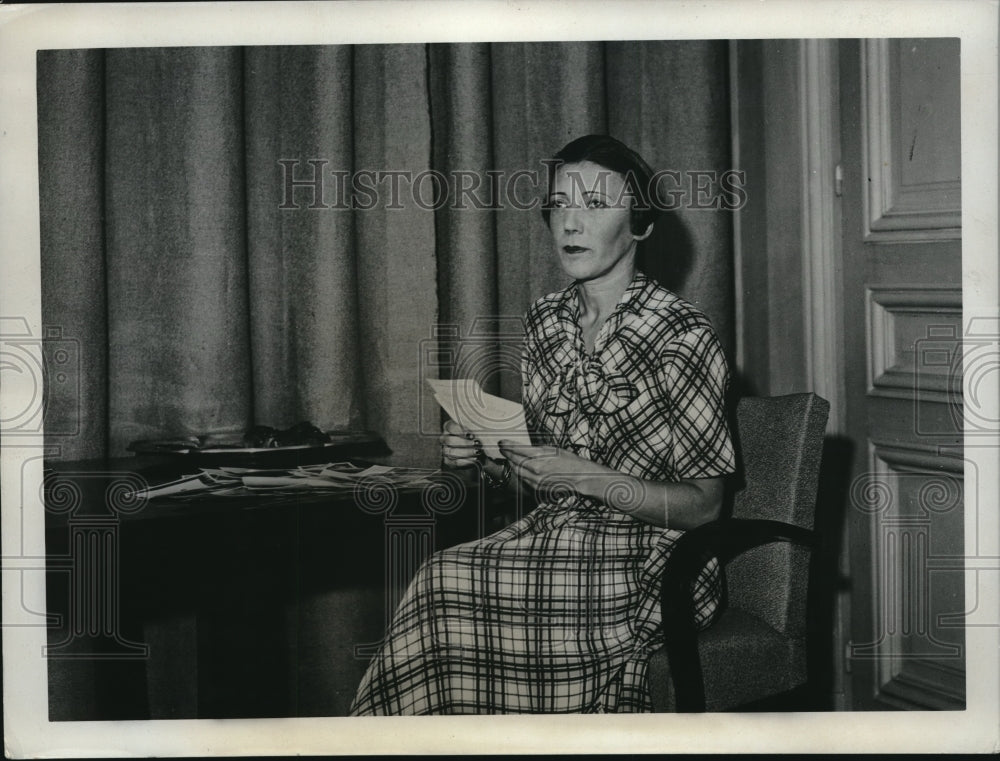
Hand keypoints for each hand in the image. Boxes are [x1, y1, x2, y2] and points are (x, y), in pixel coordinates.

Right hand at [439, 419, 481, 467]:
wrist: (478, 451)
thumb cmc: (476, 437)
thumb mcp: (475, 430)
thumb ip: (474, 428)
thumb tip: (479, 427)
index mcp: (449, 427)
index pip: (450, 427)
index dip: (459, 431)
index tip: (470, 435)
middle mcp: (444, 438)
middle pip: (450, 440)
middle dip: (464, 443)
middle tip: (476, 444)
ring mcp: (445, 450)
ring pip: (452, 452)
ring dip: (466, 452)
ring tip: (477, 451)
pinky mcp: (448, 461)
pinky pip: (455, 462)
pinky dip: (466, 461)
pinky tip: (474, 459)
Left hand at [497, 440, 614, 495]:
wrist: (580, 478)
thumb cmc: (569, 461)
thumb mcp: (553, 449)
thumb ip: (537, 450)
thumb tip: (524, 449)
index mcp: (539, 457)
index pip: (516, 450)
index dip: (507, 445)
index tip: (501, 442)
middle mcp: (535, 469)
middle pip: (514, 461)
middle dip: (507, 454)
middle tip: (503, 448)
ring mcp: (535, 480)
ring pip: (517, 471)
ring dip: (512, 463)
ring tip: (509, 457)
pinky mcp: (537, 487)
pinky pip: (523, 478)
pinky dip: (520, 472)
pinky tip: (520, 467)